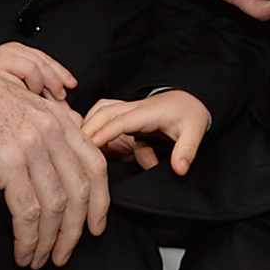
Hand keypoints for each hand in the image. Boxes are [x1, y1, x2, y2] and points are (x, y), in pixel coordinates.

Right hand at [0, 47, 108, 269]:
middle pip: (79, 190)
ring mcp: (31, 145)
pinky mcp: (7, 161)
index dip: (100, 201)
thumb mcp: (23, 105)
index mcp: (58, 118)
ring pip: (55, 205)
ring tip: (39, 259)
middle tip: (64, 254)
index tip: (95, 226)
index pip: (95, 165)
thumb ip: (47, 128)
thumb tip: (60, 159)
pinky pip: (27, 211)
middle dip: (75, 230)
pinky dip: (28, 238)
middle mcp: (51, 131)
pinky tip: (23, 251)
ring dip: (49, 241)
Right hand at [82, 90, 211, 174]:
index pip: (120, 121)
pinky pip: (104, 115)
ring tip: (76, 145)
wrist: (190, 100)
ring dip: (88, 124)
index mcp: (148, 112)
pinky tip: (87, 140)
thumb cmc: (190, 115)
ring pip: (100, 110)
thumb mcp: (195, 132)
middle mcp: (134, 107)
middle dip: (87, 129)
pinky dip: (92, 123)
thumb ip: (186, 150)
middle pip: (103, 113)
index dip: (103, 133)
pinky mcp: (126, 114)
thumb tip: (179, 169)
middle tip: (74, 150)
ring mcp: (128, 109)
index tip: (88, 146)